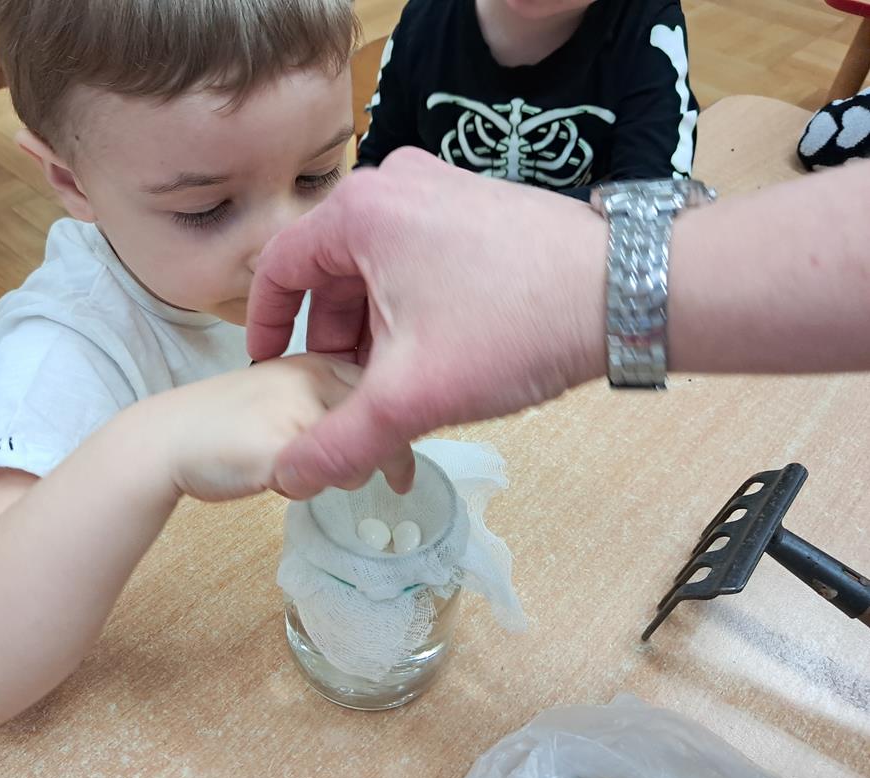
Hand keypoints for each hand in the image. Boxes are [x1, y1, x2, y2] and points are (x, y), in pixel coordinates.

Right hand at [164, 354, 413, 501]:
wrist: (166, 439)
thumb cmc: (228, 425)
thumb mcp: (288, 399)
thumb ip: (334, 408)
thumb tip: (391, 441)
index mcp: (319, 360)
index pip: (387, 392)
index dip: (397, 429)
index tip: (405, 462)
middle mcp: (315, 375)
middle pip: (386, 425)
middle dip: (382, 458)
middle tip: (383, 481)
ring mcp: (300, 407)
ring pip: (361, 459)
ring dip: (340, 476)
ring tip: (297, 468)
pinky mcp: (284, 443)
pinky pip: (326, 480)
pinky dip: (308, 489)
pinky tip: (277, 479)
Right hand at [248, 148, 608, 497]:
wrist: (628, 294)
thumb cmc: (517, 326)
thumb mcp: (412, 395)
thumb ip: (339, 441)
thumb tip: (286, 475)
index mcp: (361, 211)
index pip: (279, 267)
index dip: (264, 326)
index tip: (270, 369)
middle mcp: (395, 186)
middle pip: (330, 272)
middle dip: (332, 340)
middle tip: (347, 394)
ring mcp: (441, 190)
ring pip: (376, 270)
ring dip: (373, 330)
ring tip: (398, 384)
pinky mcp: (476, 209)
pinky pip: (416, 260)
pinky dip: (409, 309)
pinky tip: (436, 354)